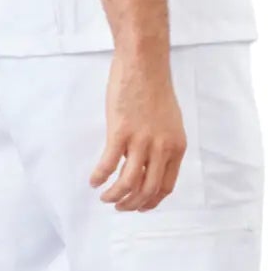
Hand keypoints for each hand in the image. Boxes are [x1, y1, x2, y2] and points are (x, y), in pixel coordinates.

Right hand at [91, 52, 186, 211]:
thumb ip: (163, 143)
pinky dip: (100, 177)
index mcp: (176, 146)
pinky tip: (94, 180)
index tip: (139, 206)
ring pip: (128, 183)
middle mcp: (161, 148)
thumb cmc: (155, 88)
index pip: (166, 186)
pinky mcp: (120, 132)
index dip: (151, 201)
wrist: (145, 63)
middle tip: (119, 206)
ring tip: (105, 198)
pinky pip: (109, 164)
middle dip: (132, 204)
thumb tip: (149, 163)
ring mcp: (141, 141)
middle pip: (147, 189)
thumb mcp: (170, 121)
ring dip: (115, 196)